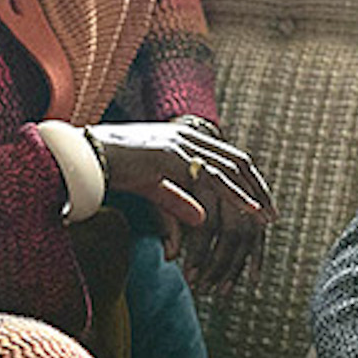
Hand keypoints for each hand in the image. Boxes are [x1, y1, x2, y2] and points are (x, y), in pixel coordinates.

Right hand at [89, 121, 276, 291]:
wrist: (85, 156)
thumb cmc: (113, 170)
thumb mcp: (153, 187)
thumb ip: (178, 201)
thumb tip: (201, 220)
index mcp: (185, 137)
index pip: (229, 156)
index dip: (250, 179)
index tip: (263, 202)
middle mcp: (188, 136)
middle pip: (237, 161)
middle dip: (258, 188)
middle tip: (273, 214)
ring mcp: (180, 144)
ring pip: (228, 171)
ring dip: (250, 195)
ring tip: (265, 219)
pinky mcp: (171, 157)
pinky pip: (210, 179)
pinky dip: (232, 196)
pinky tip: (246, 211)